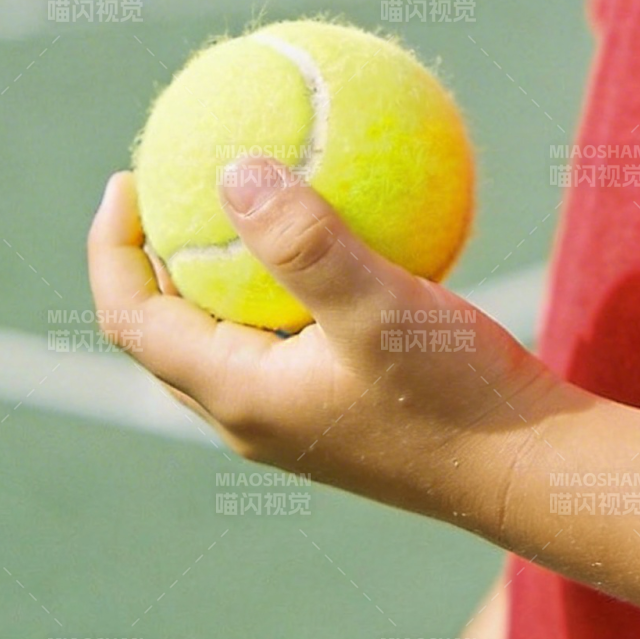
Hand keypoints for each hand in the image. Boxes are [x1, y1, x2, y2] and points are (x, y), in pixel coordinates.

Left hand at [86, 156, 577, 513]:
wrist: (529, 470)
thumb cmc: (457, 397)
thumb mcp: (382, 309)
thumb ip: (306, 243)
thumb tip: (234, 168)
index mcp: (238, 395)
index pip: (130, 318)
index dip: (110, 246)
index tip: (128, 175)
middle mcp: (250, 414)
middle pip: (163, 329)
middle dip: (149, 255)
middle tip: (169, 182)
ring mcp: (291, 416)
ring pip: (220, 334)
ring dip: (211, 270)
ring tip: (236, 200)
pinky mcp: (334, 407)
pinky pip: (279, 333)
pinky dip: (277, 283)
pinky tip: (327, 232)